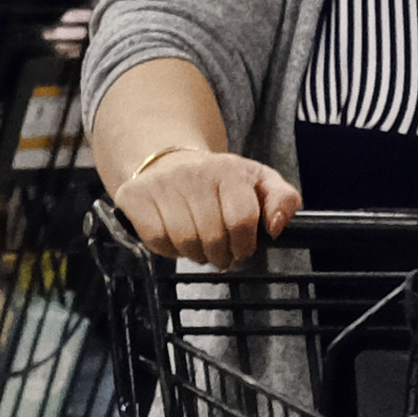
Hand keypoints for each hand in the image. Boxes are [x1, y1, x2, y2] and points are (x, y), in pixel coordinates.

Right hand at [108, 138, 302, 263]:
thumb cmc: (220, 181)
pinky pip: (156, 240)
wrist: (169, 162)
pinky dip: (168, 250)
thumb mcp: (260, 183)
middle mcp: (194, 172)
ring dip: (195, 254)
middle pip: (212, 236)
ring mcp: (162, 183)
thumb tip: (275, 226)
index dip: (244, 244)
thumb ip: (283, 201)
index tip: (242, 249)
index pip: (242, 219)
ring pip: (184, 241)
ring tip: (199, 247)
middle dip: (220, 254)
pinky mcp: (135, 195)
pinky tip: (175, 239)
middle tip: (220, 253)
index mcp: (229, 170)